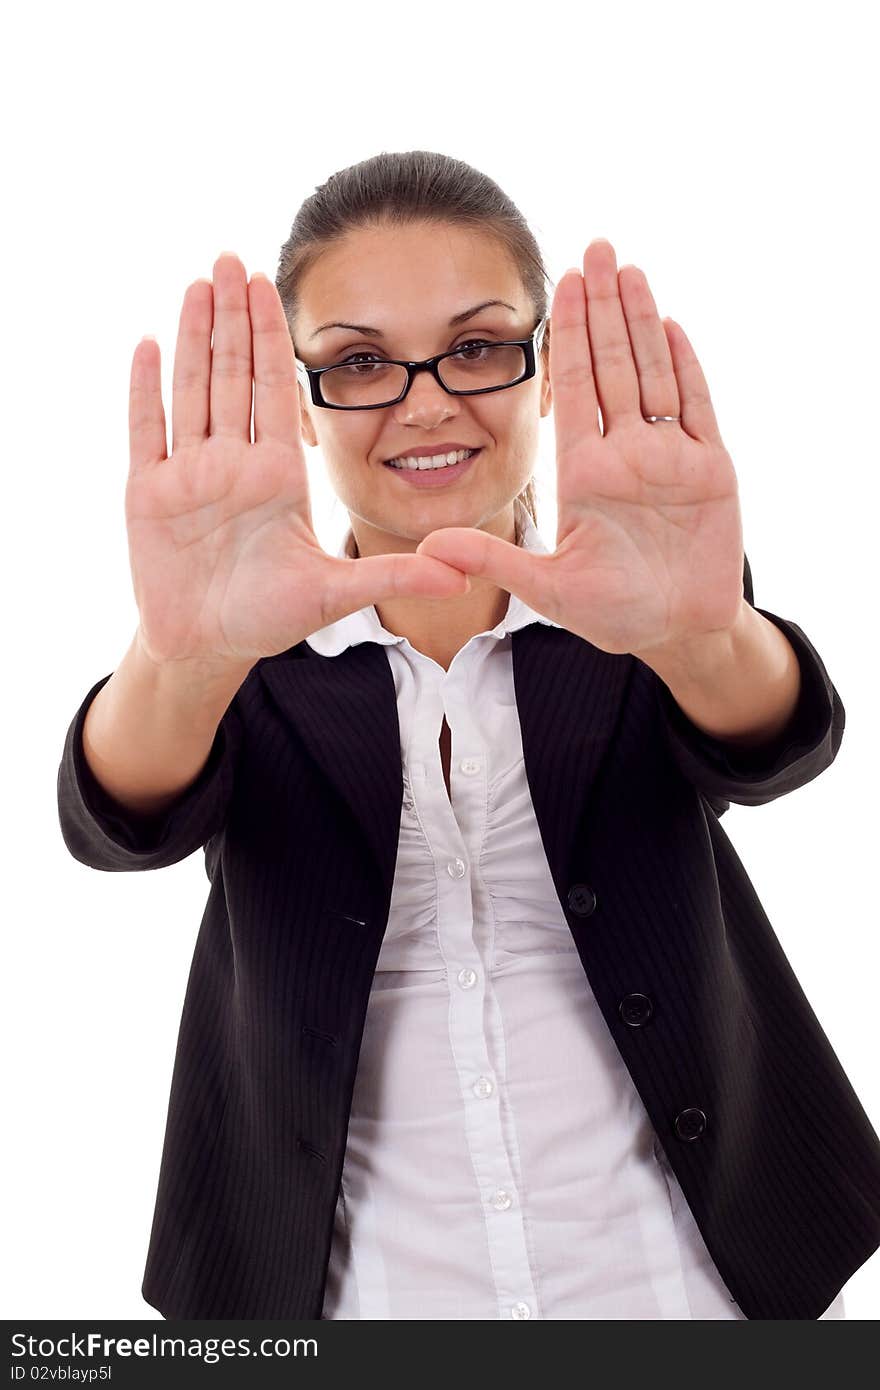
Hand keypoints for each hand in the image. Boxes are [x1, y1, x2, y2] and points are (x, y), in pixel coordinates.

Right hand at [126, 253, 468, 669]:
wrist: (209, 647)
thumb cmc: (269, 619)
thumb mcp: (336, 593)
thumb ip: (394, 575)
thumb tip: (461, 571)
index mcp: (277, 476)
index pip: (276, 391)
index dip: (272, 338)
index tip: (274, 286)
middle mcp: (233, 464)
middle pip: (232, 375)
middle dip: (232, 317)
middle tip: (233, 257)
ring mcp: (188, 476)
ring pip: (192, 390)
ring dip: (193, 336)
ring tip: (197, 281)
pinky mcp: (148, 496)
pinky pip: (147, 432)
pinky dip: (146, 391)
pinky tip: (147, 345)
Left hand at [415, 238, 745, 661]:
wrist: (677, 633)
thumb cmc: (615, 614)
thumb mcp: (548, 590)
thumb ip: (494, 561)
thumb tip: (429, 549)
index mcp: (585, 472)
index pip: (573, 388)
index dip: (569, 336)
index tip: (559, 285)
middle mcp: (625, 453)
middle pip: (614, 365)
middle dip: (604, 307)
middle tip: (594, 247)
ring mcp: (669, 457)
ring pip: (654, 374)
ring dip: (643, 322)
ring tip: (630, 269)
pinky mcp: (712, 470)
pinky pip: (697, 407)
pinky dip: (688, 368)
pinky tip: (673, 325)